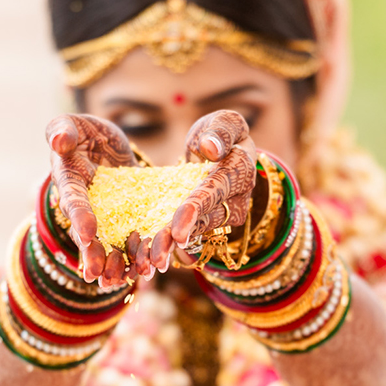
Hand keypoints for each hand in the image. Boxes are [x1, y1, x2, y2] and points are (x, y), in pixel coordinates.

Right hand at [45, 113, 136, 285]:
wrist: (103, 145)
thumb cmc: (82, 132)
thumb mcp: (72, 124)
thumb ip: (62, 131)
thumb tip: (58, 140)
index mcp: (70, 183)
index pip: (74, 202)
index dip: (80, 218)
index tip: (87, 235)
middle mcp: (86, 206)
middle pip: (90, 234)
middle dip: (95, 255)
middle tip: (99, 277)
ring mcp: (107, 215)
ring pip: (112, 243)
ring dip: (120, 263)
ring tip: (128, 280)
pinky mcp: (129, 218)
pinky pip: (136, 238)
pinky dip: (143, 253)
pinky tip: (153, 270)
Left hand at [163, 110, 262, 270]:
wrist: (224, 152)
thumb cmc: (220, 134)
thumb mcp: (224, 122)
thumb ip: (220, 131)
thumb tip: (210, 148)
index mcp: (240, 170)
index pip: (217, 190)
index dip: (197, 208)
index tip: (178, 225)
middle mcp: (237, 198)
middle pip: (207, 220)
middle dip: (181, 236)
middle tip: (158, 256)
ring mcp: (224, 215)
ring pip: (197, 233)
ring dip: (172, 248)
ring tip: (149, 263)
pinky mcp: (208, 223)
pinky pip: (189, 236)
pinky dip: (167, 247)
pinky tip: (144, 260)